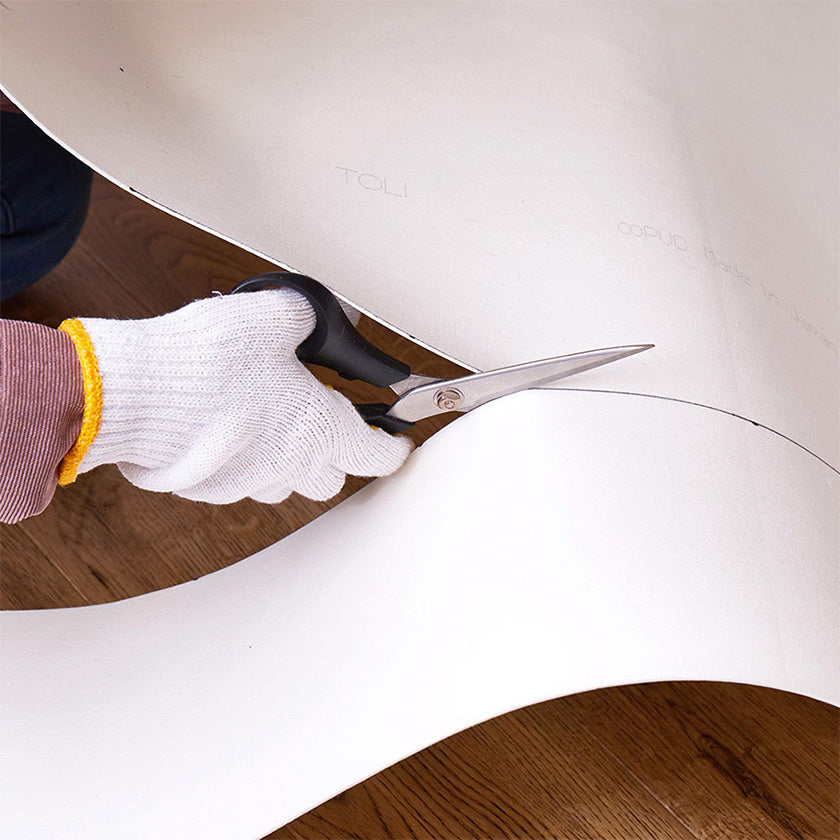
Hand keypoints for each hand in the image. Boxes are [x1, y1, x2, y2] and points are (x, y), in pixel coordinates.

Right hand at [65, 289, 412, 503]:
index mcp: (320, 430)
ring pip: (285, 482)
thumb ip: (312, 317)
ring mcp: (247, 482)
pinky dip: (243, 460)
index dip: (393, 447)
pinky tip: (226, 427)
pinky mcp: (208, 489)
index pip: (378, 455)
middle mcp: (289, 466)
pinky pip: (240, 482)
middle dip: (334, 453)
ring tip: (269, 419)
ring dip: (287, 459)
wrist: (132, 393)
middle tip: (322, 420)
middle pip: (332, 477)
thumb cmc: (207, 361)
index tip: (397, 442)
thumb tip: (333, 317)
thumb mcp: (274, 316)